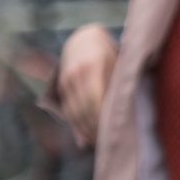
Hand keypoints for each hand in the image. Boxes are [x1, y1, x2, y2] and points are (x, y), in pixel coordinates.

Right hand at [55, 24, 118, 146]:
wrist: (84, 38)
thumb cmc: (110, 53)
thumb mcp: (117, 64)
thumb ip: (116, 87)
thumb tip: (119, 114)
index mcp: (95, 66)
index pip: (97, 100)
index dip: (103, 119)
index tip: (112, 132)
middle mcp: (78, 74)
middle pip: (84, 109)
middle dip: (94, 128)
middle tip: (105, 142)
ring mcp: (67, 80)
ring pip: (74, 112)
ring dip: (84, 129)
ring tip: (96, 141)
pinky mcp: (61, 86)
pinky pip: (67, 110)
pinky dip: (75, 123)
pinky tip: (84, 132)